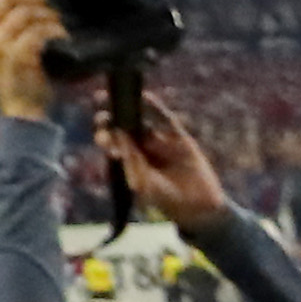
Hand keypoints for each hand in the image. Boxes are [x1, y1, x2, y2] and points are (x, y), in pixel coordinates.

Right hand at [0, 0, 67, 124]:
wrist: (22, 107)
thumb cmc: (20, 69)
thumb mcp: (8, 37)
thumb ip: (12, 13)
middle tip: (49, 8)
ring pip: (28, 12)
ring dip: (50, 16)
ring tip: (58, 25)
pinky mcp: (18, 55)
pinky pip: (40, 31)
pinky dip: (55, 30)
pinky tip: (62, 35)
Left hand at [104, 92, 228, 234]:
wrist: (197, 206)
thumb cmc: (165, 199)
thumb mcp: (143, 183)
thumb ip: (131, 160)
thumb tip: (119, 132)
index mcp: (126, 158)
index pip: (110, 141)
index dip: (105, 135)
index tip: (104, 136)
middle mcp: (140, 145)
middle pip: (121, 126)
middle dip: (111, 119)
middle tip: (104, 117)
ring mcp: (159, 139)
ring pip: (141, 118)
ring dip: (129, 106)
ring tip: (118, 96)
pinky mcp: (178, 137)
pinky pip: (165, 119)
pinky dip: (155, 108)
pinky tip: (145, 97)